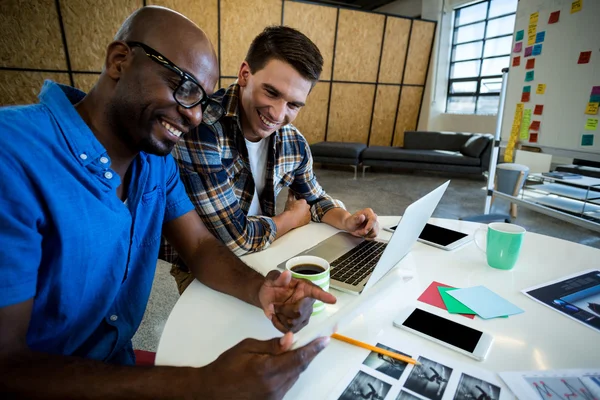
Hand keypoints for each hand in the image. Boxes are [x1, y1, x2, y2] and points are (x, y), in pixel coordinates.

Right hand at [201, 332, 329, 398]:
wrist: (211, 390)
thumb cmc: (227, 366)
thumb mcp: (247, 347)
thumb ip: (271, 345)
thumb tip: (291, 339)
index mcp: (266, 369)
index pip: (298, 358)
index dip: (314, 348)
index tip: (325, 339)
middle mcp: (273, 386)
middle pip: (299, 368)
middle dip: (308, 354)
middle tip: (316, 341)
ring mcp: (273, 397)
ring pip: (295, 377)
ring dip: (299, 364)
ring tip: (297, 351)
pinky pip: (287, 385)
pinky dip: (290, 373)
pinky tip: (284, 365)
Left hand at [260, 270, 336, 332]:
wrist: (267, 298)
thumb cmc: (272, 286)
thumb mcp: (272, 279)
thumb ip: (278, 277)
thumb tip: (286, 274)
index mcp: (305, 287)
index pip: (316, 291)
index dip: (324, 296)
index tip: (333, 300)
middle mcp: (308, 302)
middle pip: (299, 312)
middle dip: (284, 310)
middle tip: (276, 304)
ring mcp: (305, 315)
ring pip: (293, 323)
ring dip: (280, 317)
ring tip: (276, 309)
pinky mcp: (299, 326)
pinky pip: (288, 330)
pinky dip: (278, 324)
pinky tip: (276, 316)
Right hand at [284, 190, 310, 227]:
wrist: (290, 220)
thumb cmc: (289, 210)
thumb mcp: (289, 201)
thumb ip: (290, 195)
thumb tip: (290, 190)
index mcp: (304, 201)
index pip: (302, 201)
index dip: (298, 203)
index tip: (295, 206)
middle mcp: (308, 207)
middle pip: (305, 207)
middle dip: (302, 208)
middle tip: (296, 211)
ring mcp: (309, 214)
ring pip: (307, 213)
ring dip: (303, 213)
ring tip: (297, 216)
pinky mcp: (308, 220)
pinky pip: (307, 219)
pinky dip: (304, 219)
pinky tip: (299, 219)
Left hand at [343, 208, 378, 238]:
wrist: (350, 226)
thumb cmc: (350, 222)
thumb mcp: (352, 221)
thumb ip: (357, 219)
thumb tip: (362, 216)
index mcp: (368, 212)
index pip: (373, 219)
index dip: (369, 226)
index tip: (365, 231)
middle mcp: (373, 216)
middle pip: (374, 227)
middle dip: (365, 232)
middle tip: (358, 232)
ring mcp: (375, 223)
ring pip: (374, 232)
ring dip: (366, 235)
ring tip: (360, 232)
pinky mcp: (375, 229)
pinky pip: (374, 235)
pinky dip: (368, 237)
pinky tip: (363, 234)